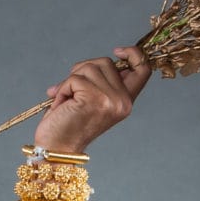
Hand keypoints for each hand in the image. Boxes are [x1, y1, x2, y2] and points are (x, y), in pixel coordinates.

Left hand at [33, 46, 151, 153]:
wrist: (56, 149)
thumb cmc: (67, 126)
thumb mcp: (91, 101)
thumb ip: (99, 83)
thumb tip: (91, 64)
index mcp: (126, 102)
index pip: (143, 69)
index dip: (133, 54)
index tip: (117, 51)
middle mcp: (123, 101)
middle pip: (105, 62)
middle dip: (83, 70)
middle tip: (71, 90)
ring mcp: (110, 100)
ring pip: (89, 67)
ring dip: (70, 81)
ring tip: (65, 100)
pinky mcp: (94, 98)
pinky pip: (75, 78)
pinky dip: (62, 89)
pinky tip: (60, 105)